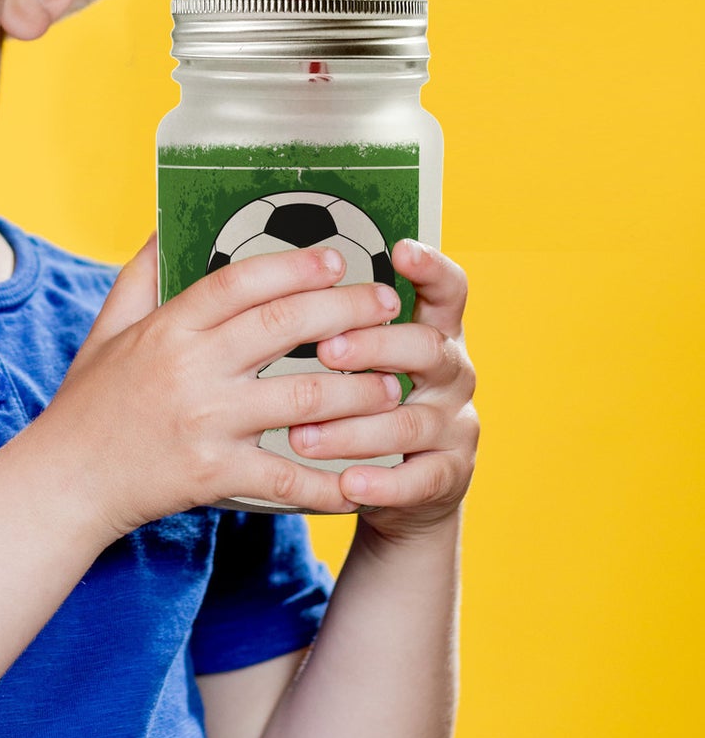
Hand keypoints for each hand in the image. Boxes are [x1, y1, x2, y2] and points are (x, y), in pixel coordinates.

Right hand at [35, 236, 408, 541]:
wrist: (65, 481)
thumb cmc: (89, 400)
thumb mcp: (108, 326)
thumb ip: (143, 273)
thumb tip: (168, 221)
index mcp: (167, 328)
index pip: (239, 281)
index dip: (293, 264)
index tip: (337, 258)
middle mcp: (190, 369)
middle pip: (283, 327)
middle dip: (346, 310)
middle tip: (386, 305)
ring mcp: (205, 423)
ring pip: (302, 398)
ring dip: (357, 390)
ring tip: (390, 385)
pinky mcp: (214, 474)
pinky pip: (286, 477)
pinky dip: (328, 481)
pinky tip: (361, 477)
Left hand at [291, 240, 476, 539]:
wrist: (404, 488)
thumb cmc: (368, 404)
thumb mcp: (367, 359)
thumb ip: (342, 322)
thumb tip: (281, 280)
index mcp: (434, 334)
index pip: (448, 291)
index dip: (432, 269)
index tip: (401, 249)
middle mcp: (453, 375)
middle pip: (427, 348)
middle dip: (375, 346)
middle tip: (326, 350)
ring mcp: (455, 427)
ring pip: (410, 421)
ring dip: (354, 428)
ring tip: (300, 435)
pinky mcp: (449, 478)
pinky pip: (418, 481)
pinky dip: (382, 483)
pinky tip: (347, 484)